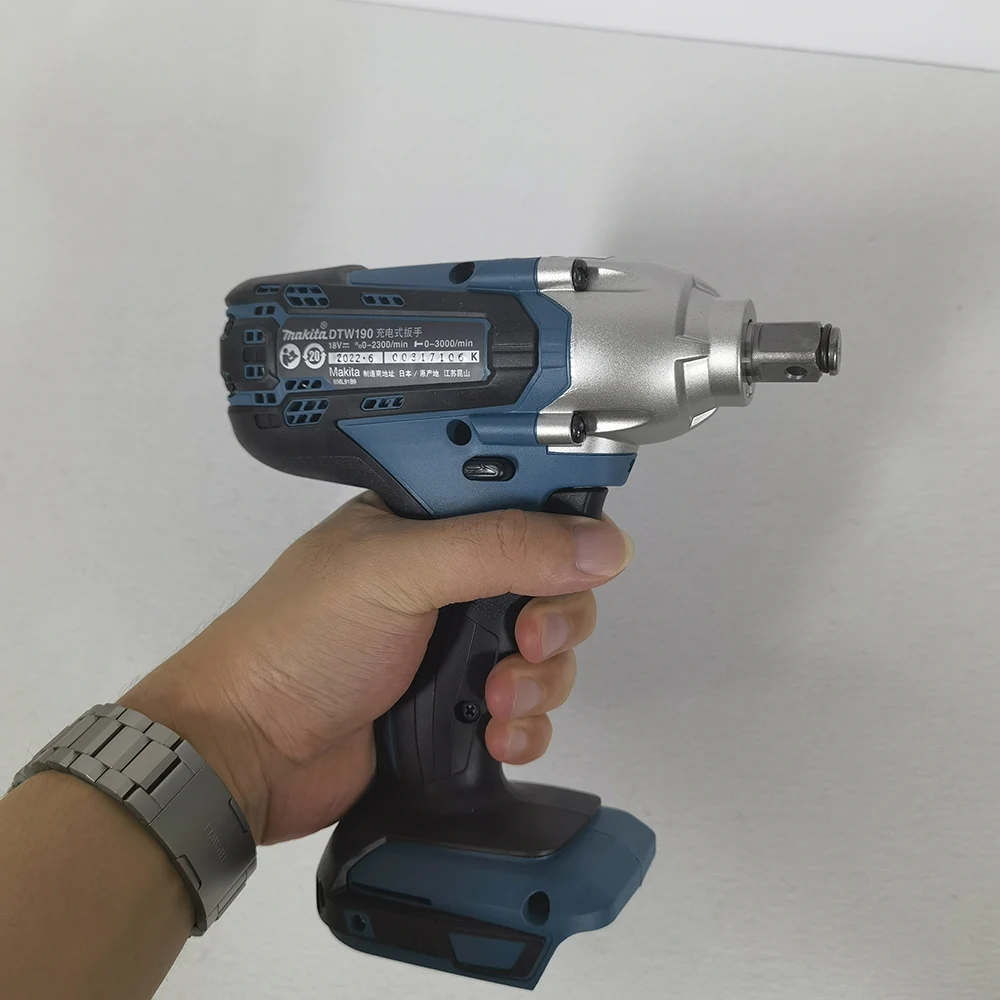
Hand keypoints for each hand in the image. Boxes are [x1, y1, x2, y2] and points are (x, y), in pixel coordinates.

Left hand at [123, 494, 633, 843]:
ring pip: (547, 651)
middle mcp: (449, 579)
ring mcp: (454, 646)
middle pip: (552, 582)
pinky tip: (495, 736)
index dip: (563, 527)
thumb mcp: (399, 571)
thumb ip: (501, 547)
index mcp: (429, 523)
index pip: (526, 503)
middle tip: (523, 640)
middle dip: (556, 617)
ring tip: (493, 700)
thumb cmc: (295, 644)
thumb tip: (597, 543)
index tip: (578, 558)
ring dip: (539, 679)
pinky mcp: (457, 708)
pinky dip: (526, 726)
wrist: (248, 755)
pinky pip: (528, 711)